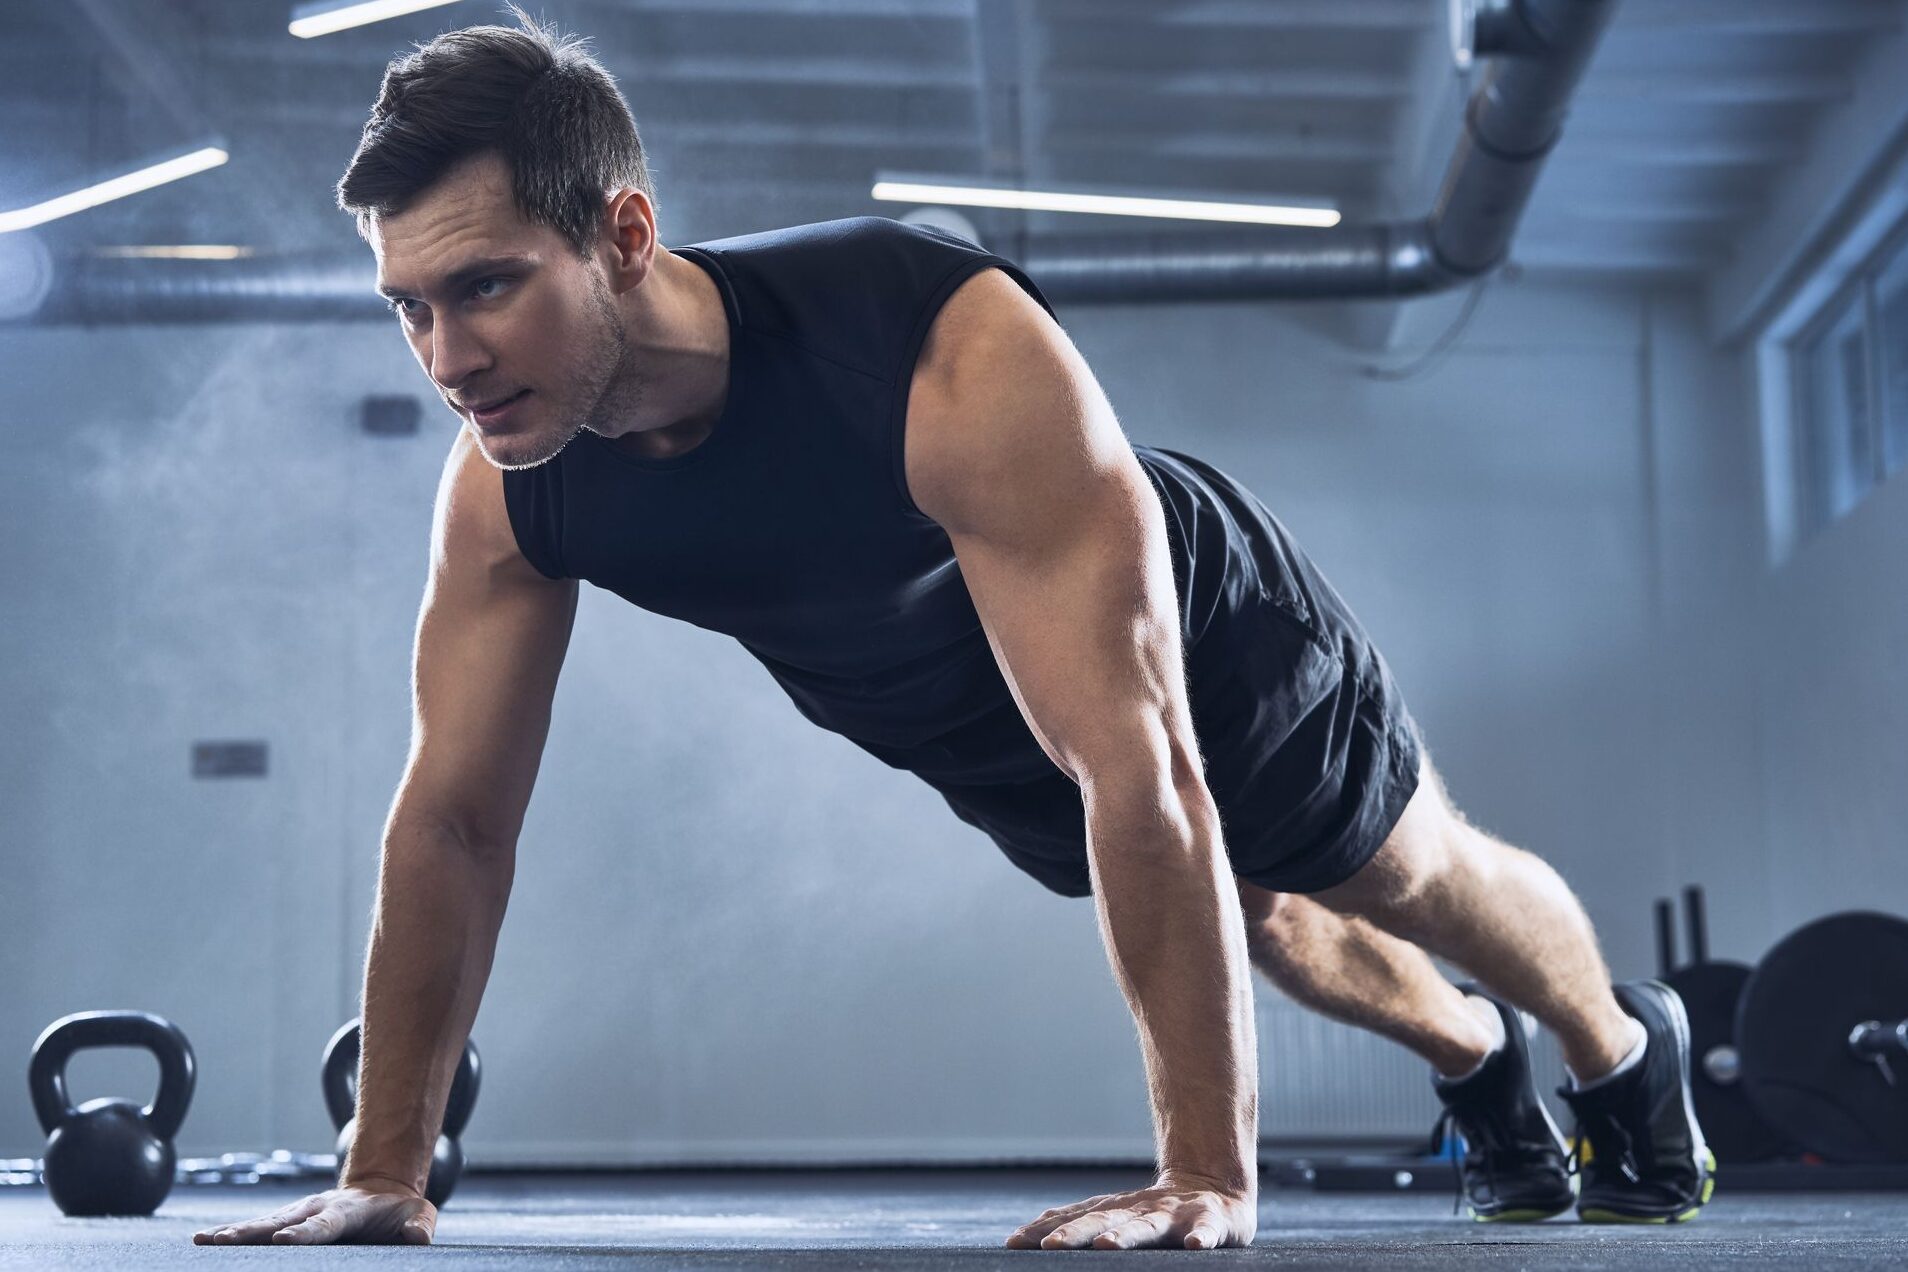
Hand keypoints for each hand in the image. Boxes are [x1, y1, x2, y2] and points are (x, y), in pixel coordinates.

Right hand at [191, 1182, 435, 1245]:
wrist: (384, 1190)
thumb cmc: (401, 1212)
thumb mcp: (419, 1216)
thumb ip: (418, 1227)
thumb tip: (416, 1237)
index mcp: (346, 1211)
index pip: (322, 1226)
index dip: (303, 1234)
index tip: (282, 1240)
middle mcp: (315, 1209)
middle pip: (279, 1222)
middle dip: (250, 1233)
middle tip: (219, 1241)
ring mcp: (299, 1213)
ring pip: (262, 1224)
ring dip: (233, 1233)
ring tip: (202, 1241)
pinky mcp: (288, 1220)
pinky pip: (257, 1228)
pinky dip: (232, 1233)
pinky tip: (205, 1240)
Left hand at [1005, 1175, 1256, 1249]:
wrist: (1216, 1187)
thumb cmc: (1158, 1211)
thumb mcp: (1116, 1213)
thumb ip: (1078, 1221)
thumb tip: (1021, 1235)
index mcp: (1116, 1210)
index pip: (1074, 1219)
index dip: (1045, 1230)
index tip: (1014, 1243)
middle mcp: (1140, 1210)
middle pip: (1103, 1221)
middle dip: (1076, 1234)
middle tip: (1049, 1246)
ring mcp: (1174, 1215)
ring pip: (1148, 1226)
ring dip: (1127, 1236)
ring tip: (1107, 1245)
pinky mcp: (1210, 1221)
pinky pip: (1207, 1230)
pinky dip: (1202, 1236)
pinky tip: (1196, 1245)